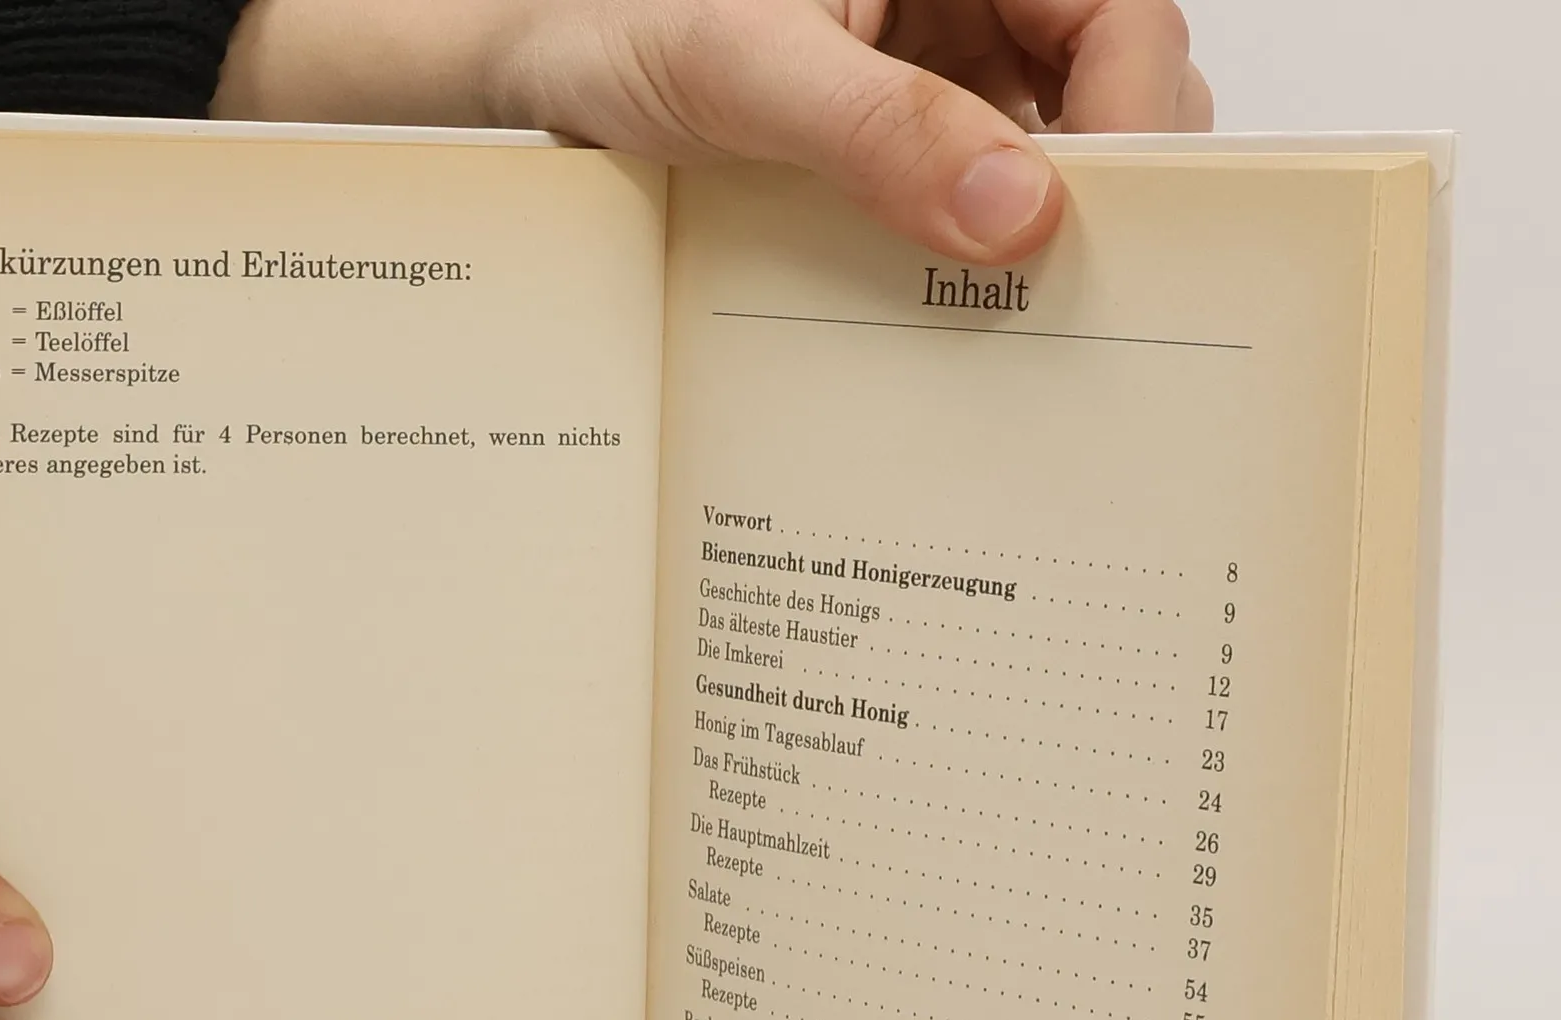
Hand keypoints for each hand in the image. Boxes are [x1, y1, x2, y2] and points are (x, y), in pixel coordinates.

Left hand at [216, 0, 1211, 262]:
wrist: (541, 66)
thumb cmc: (620, 20)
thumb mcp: (746, 69)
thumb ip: (877, 130)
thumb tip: (1014, 214)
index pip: (1120, 19)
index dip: (1134, 127)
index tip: (1106, 237)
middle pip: (1103, 96)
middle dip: (1090, 199)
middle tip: (1064, 312)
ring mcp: (946, 71)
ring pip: (1046, 163)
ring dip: (1029, 247)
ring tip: (1007, 334)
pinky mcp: (906, 141)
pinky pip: (972, 204)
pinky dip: (970, 266)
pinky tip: (949, 323)